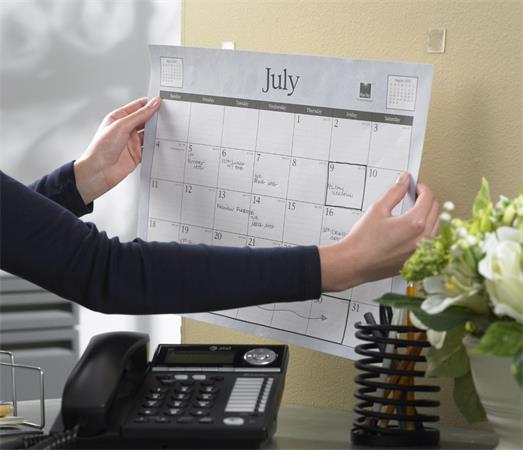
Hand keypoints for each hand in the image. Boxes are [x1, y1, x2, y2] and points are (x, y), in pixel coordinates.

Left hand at [74, 97, 160, 203]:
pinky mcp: (137, 154)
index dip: (150, 103)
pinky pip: (150, 148)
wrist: (99, 172)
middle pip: (145, 120)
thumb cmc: (101, 148)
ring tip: (168, 128)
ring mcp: (132, 142)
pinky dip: (157, 146)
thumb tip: (152, 104)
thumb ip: (139, 115)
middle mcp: (126, 129)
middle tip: (169, 114)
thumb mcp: (121, 126)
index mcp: (119, 118)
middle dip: (156, 117)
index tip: (162, 101)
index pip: (138, 107)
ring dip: (157, 132)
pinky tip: (162, 143)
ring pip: (149, 134)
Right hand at [319, 172, 438, 291]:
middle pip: (435, 210)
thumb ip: (395, 192)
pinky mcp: (417, 259)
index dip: (422, 187)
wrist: (354, 263)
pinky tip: (412, 228)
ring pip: (436, 225)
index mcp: (415, 223)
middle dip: (426, 199)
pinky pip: (429, 240)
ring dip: (428, 214)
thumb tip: (404, 180)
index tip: (415, 186)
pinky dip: (426, 230)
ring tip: (413, 211)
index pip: (428, 197)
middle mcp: (423, 238)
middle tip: (413, 195)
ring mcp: (421, 251)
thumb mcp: (378, 209)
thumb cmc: (363, 240)